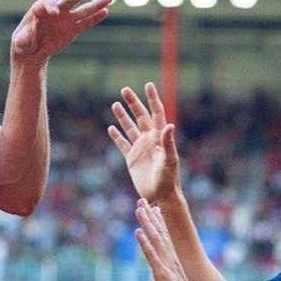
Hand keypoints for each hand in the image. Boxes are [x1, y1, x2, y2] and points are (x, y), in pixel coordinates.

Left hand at [10, 0, 111, 67]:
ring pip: (82, 10)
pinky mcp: (73, 30)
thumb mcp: (20, 42)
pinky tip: (106, 12)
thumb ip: (24, 38)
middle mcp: (55, 11)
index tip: (54, 13)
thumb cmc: (23, 44)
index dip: (50, 6)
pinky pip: (85, 23)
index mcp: (39, 10)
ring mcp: (66, 20)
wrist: (31, 52)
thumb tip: (27, 36)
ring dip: (95, 4)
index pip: (47, 2)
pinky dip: (95, 18)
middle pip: (66, 0)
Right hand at [108, 83, 179, 202]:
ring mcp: (140, 149)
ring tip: (115, 104)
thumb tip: (169, 125)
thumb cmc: (169, 179)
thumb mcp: (169, 160)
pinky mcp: (132, 159)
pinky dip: (117, 136)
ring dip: (123, 116)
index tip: (148, 85)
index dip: (152, 99)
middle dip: (133, 103)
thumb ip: (168, 142)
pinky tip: (111, 128)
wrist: (160, 196)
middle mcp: (150, 140)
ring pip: (130, 128)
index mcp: (159, 137)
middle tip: (124, 89)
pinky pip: (123, 144)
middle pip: (140, 116)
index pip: (156, 113)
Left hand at [134, 200, 200, 280]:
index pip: (162, 237)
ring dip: (147, 222)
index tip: (153, 207)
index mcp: (169, 259)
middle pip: (158, 232)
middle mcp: (168, 257)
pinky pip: (151, 254)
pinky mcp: (161, 272)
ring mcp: (165, 263)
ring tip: (140, 207)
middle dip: (150, 216)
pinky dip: (144, 243)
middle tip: (143, 200)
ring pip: (154, 239)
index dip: (157, 222)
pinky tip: (138, 231)